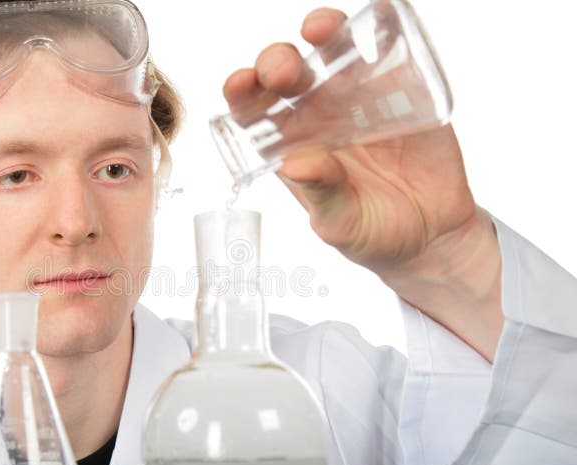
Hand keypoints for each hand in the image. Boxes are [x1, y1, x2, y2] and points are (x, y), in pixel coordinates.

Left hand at [223, 8, 502, 359]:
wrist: (431, 235)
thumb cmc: (372, 234)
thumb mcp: (341, 222)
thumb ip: (321, 193)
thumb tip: (295, 165)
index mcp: (289, 145)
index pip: (253, 110)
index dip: (242, 90)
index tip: (240, 82)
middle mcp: (316, 115)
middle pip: (286, 73)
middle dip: (277, 61)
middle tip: (283, 70)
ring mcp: (357, 98)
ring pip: (331, 51)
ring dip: (322, 31)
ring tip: (320, 30)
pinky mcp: (400, 89)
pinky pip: (385, 52)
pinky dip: (378, 29)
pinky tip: (374, 18)